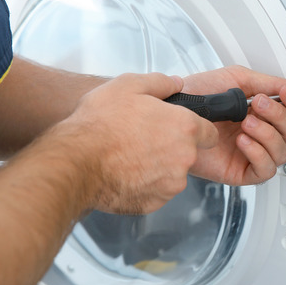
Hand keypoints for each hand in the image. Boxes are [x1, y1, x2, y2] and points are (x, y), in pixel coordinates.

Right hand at [56, 72, 218, 213]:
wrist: (75, 162)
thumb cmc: (99, 125)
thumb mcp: (128, 85)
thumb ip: (160, 82)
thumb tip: (175, 83)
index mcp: (184, 128)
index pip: (209, 133)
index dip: (196, 129)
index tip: (180, 129)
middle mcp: (184, 158)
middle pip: (189, 154)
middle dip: (172, 147)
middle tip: (144, 138)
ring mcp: (170, 184)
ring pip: (173, 174)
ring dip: (158, 167)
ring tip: (130, 155)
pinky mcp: (155, 202)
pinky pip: (156, 191)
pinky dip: (144, 184)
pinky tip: (124, 172)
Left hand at [180, 65, 285, 184]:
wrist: (170, 113)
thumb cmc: (196, 96)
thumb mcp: (237, 80)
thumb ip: (270, 82)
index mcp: (262, 111)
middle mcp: (260, 133)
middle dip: (280, 116)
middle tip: (260, 105)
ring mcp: (251, 153)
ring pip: (283, 152)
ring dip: (268, 134)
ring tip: (246, 122)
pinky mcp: (240, 171)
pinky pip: (265, 170)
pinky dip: (259, 154)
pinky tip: (243, 141)